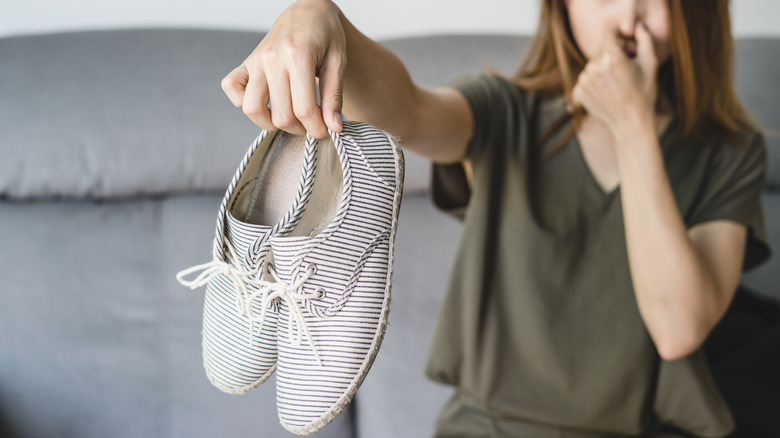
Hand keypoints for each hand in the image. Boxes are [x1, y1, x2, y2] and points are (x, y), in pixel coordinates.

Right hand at [221, 0, 345, 138]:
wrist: (308, 12)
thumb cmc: (326, 35)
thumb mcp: (338, 62)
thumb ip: (334, 96)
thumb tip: (334, 127)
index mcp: (298, 57)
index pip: (304, 109)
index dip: (316, 128)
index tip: (325, 131)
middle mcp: (272, 59)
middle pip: (280, 115)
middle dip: (299, 129)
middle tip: (311, 123)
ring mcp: (256, 61)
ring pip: (252, 108)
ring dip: (271, 123)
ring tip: (289, 118)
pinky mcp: (246, 62)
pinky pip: (231, 88)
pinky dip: (242, 101)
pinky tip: (264, 102)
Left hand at [570, 22, 658, 136]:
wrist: (630, 125)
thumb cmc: (644, 94)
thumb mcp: (650, 64)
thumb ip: (644, 40)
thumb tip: (636, 28)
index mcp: (612, 57)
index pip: (609, 34)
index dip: (619, 40)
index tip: (626, 49)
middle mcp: (593, 67)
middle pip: (601, 51)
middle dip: (612, 56)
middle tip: (625, 72)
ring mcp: (583, 81)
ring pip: (592, 66)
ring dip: (602, 71)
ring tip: (616, 85)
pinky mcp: (577, 93)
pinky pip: (585, 81)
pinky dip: (594, 84)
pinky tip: (606, 93)